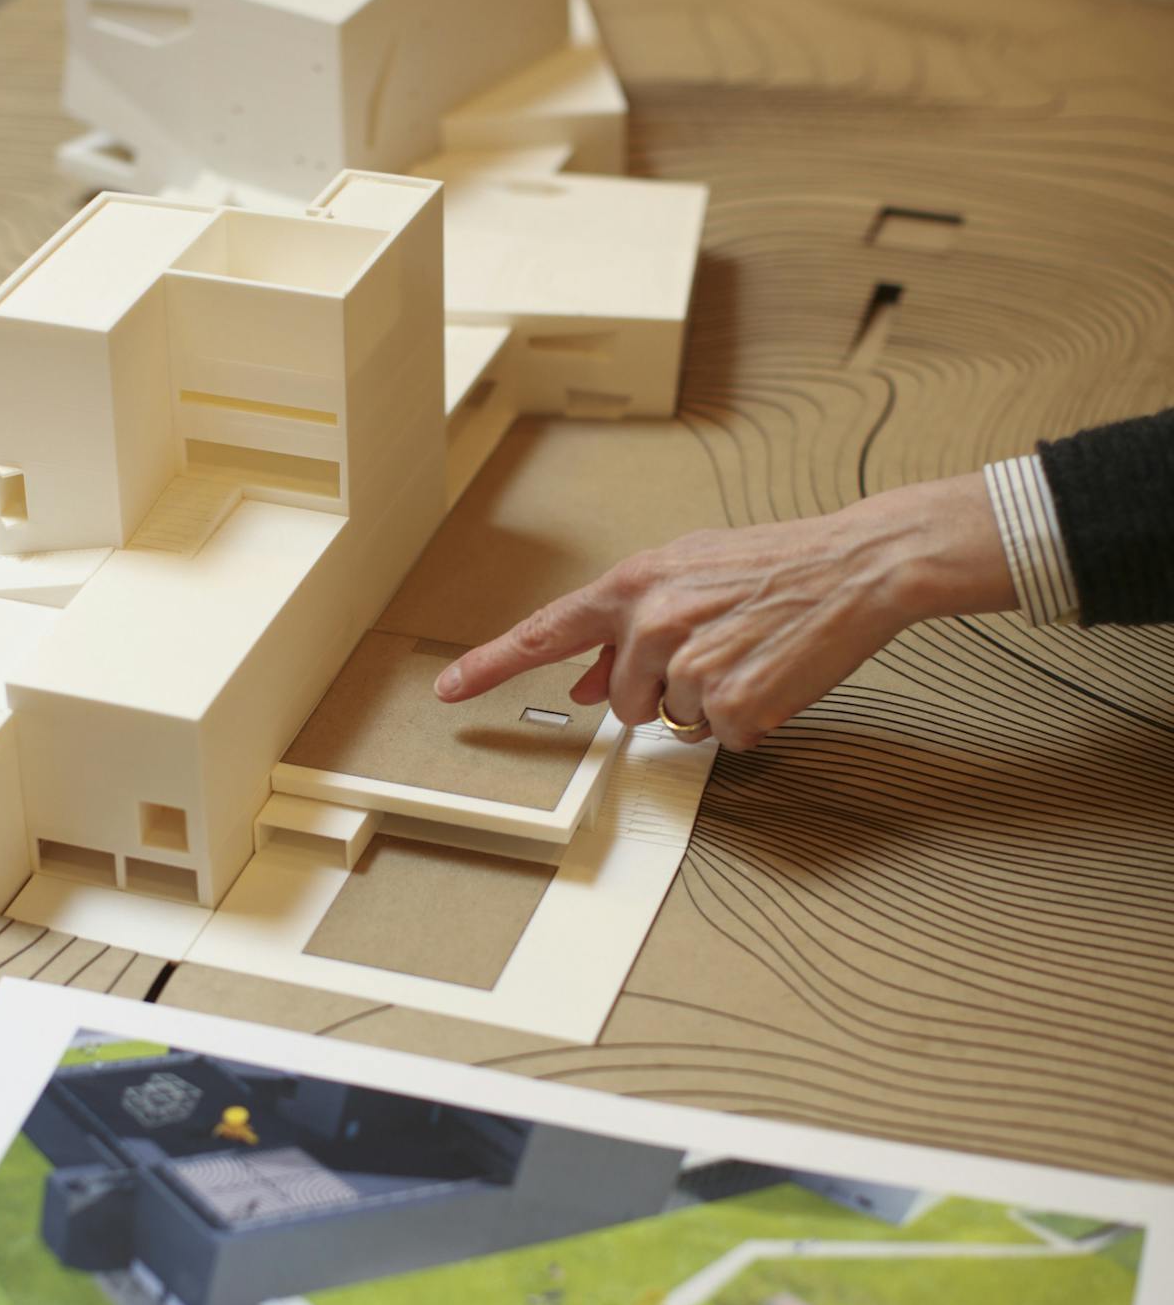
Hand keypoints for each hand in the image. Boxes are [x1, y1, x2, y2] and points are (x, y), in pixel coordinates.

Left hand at [433, 473, 1016, 750]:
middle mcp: (653, 624)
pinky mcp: (734, 704)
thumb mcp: (690, 573)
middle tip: (718, 650)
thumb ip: (629, 625)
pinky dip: (749, 720)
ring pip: (675, 723)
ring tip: (750, 654)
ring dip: (709, 704)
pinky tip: (773, 675)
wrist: (855, 565)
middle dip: (663, 693)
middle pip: (625, 703)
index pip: (545, 632)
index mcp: (636, 585)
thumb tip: (589, 684)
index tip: (449, 691)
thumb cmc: (774, 565)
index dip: (490, 665)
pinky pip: (722, 738)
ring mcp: (692, 666)